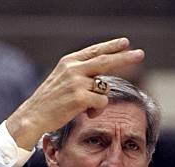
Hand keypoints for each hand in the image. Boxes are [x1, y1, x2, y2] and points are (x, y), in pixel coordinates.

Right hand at [6, 38, 144, 150]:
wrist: (34, 116)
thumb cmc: (49, 103)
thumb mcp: (62, 81)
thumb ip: (80, 75)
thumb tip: (101, 78)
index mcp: (69, 62)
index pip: (95, 51)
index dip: (111, 47)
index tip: (125, 42)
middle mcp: (73, 68)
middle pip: (106, 60)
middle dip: (125, 57)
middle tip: (140, 53)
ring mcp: (77, 82)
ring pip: (104, 88)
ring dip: (100, 101)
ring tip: (87, 108)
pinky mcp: (80, 97)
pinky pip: (101, 102)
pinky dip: (97, 110)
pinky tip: (86, 114)